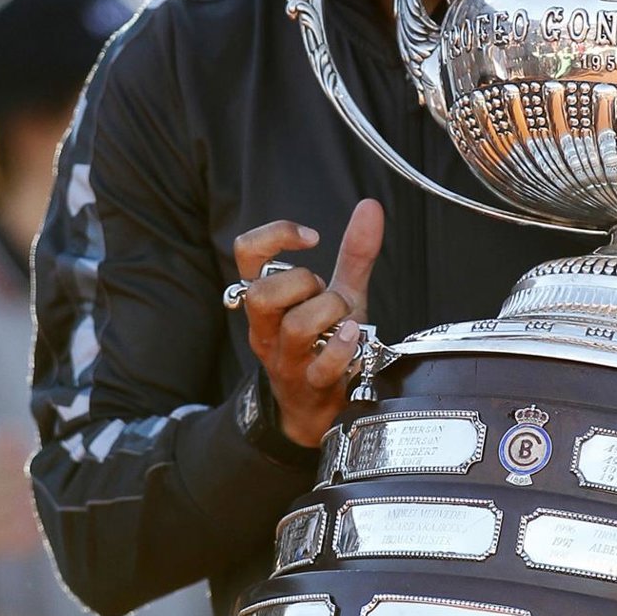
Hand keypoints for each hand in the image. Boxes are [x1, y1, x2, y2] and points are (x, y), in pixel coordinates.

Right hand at [233, 201, 384, 447]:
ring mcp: (286, 360)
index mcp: (267, 300)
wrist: (318, 408)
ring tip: (345, 319)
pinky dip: (345, 347)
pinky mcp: (311, 387)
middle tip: (326, 293)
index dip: (276, 236)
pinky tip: (356, 338)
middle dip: (304, 283)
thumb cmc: (324, 343)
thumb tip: (370, 207)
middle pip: (263, 293)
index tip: (312, 236)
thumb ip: (354, 254)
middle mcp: (267, 328)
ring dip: (330, 312)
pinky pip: (323, 365)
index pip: (247, 255)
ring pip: (295, 326)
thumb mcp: (340, 294)